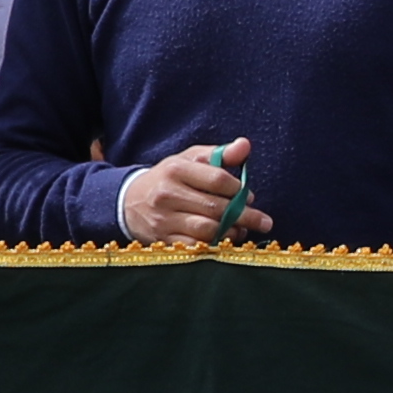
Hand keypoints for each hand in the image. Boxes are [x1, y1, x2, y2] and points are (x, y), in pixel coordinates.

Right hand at [118, 140, 261, 244]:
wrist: (129, 202)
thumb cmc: (168, 178)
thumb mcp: (189, 159)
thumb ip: (219, 154)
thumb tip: (245, 145)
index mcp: (176, 169)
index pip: (217, 179)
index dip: (238, 189)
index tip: (249, 196)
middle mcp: (168, 194)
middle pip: (215, 207)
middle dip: (244, 215)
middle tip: (262, 220)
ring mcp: (164, 219)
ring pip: (207, 229)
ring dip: (232, 232)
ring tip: (243, 230)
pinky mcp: (163, 240)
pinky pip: (195, 247)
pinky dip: (215, 246)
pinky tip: (225, 241)